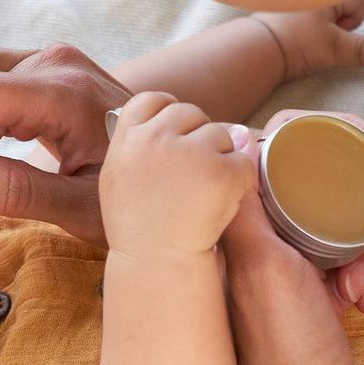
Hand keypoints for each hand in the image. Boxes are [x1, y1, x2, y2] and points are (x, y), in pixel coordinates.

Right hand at [101, 94, 254, 258]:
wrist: (157, 264)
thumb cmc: (138, 229)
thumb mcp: (119, 180)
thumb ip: (139, 145)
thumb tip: (177, 117)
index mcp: (128, 138)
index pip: (154, 100)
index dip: (169, 113)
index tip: (177, 136)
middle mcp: (157, 138)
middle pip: (191, 113)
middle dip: (198, 137)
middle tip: (193, 177)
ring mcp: (192, 153)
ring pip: (221, 134)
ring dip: (220, 158)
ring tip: (202, 195)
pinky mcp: (222, 172)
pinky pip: (243, 162)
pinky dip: (240, 181)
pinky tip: (221, 204)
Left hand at [222, 158, 363, 364]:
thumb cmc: (288, 352)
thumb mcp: (262, 269)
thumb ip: (243, 210)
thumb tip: (229, 146)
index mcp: (235, 239)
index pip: (280, 170)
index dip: (328, 159)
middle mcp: (255, 253)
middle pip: (319, 197)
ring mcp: (287, 275)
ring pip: (343, 228)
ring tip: (363, 290)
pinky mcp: (316, 297)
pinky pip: (351, 262)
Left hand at [254, 0, 363, 81]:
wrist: (254, 49)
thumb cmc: (297, 45)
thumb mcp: (335, 49)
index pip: (359, 1)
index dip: (350, 23)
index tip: (332, 34)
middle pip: (341, 3)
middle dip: (335, 22)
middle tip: (316, 36)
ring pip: (322, 7)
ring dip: (318, 22)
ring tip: (301, 35)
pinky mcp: (279, 0)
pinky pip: (303, 9)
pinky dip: (300, 21)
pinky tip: (288, 31)